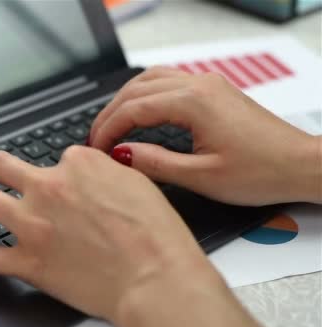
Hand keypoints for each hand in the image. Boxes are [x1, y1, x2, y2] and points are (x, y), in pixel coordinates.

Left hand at [0, 145, 253, 326]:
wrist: (154, 276)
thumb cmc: (156, 234)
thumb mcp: (138, 183)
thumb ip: (105, 172)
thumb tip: (90, 169)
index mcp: (78, 165)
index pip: (57, 158)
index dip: (61, 170)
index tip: (65, 180)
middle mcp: (48, 188)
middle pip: (3, 165)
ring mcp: (32, 224)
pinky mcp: (26, 260)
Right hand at [90, 67, 321, 205]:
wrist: (301, 164)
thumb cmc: (261, 172)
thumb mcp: (201, 177)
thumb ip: (155, 163)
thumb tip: (121, 155)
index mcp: (193, 102)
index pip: (132, 109)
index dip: (108, 130)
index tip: (96, 150)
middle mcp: (198, 85)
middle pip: (136, 89)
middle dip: (110, 114)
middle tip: (96, 141)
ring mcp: (207, 84)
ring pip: (150, 79)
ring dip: (125, 100)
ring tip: (111, 126)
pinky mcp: (214, 90)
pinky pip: (168, 81)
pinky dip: (145, 94)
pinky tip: (139, 112)